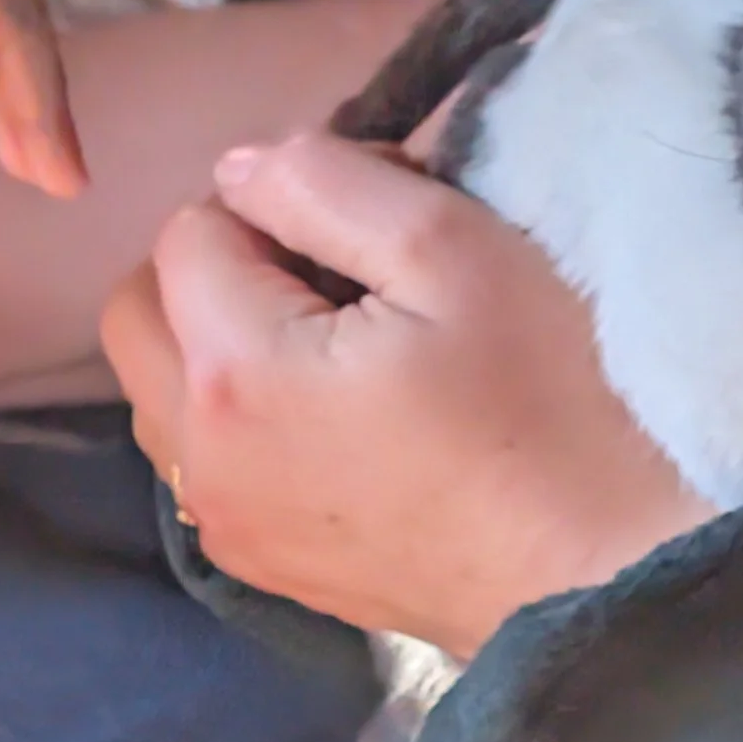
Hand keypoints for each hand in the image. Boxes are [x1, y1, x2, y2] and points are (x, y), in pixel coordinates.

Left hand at [101, 132, 709, 659]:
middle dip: (216, 266)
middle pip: (139, 308)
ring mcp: (223, 521)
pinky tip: (337, 417)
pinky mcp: (257, 563)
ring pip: (158, 386)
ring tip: (337, 346)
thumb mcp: (451, 249)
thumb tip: (240, 170)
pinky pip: (201, 457)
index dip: (276, 205)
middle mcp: (199, 455)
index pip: (189, 228)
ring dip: (216, 340)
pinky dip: (238, 413)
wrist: (604, 571)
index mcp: (233, 372)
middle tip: (334, 275)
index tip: (371, 233)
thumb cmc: (547, 404)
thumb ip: (324, 181)